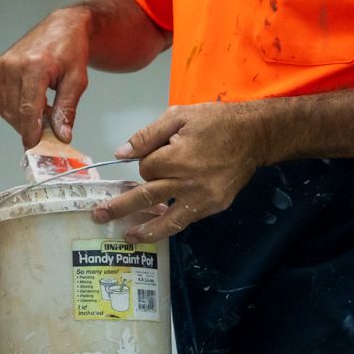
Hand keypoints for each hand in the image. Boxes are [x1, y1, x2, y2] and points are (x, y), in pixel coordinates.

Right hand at [0, 7, 91, 146]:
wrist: (62, 27)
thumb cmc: (72, 50)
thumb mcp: (77, 80)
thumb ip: (67, 109)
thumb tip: (62, 136)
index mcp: (34, 66)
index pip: (27, 109)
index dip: (31, 132)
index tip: (36, 149)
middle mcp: (13, 65)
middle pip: (15, 112)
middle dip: (30, 128)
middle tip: (49, 134)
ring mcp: (3, 65)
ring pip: (7, 108)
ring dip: (24, 119)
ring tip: (45, 114)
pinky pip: (5, 98)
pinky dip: (18, 108)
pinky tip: (36, 104)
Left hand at [89, 102, 269, 243]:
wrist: (254, 135)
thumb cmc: (215, 121)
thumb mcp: (179, 117)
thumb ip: (147, 136)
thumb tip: (120, 154)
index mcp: (177, 158)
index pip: (145, 169)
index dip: (144, 163)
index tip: (153, 156)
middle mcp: (188, 183)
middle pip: (146, 198)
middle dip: (120, 207)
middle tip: (99, 215)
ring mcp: (203, 199)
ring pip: (167, 221)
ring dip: (145, 230)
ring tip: (128, 236)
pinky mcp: (215, 206)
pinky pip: (187, 219)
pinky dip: (171, 225)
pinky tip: (158, 228)